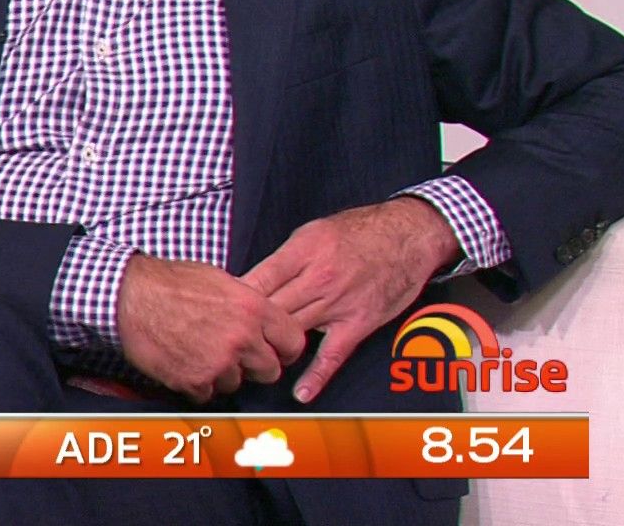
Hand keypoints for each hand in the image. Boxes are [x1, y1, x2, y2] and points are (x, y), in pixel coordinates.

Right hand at [116, 253, 306, 402]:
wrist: (129, 296)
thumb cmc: (169, 282)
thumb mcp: (219, 280)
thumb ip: (247, 303)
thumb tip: (261, 320)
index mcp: (253, 309)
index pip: (294, 342)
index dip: (285, 348)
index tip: (276, 351)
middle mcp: (242, 338)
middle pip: (270, 371)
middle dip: (254, 365)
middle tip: (233, 354)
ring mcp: (219, 363)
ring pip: (237, 384)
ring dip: (222, 374)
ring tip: (199, 352)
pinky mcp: (195, 381)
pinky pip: (207, 394)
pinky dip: (197, 383)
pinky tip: (184, 362)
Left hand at [242, 198, 460, 403]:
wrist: (406, 235)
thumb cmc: (356, 231)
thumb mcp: (311, 233)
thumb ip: (283, 259)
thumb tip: (253, 281)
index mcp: (300, 253)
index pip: (257, 282)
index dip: (234, 300)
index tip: (217, 311)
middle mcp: (316, 280)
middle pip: (270, 311)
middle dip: (246, 326)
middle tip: (227, 339)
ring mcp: (337, 305)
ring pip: (292, 332)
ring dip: (271, 347)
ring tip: (251, 359)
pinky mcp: (357, 324)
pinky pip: (332, 355)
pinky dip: (316, 376)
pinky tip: (300, 393)